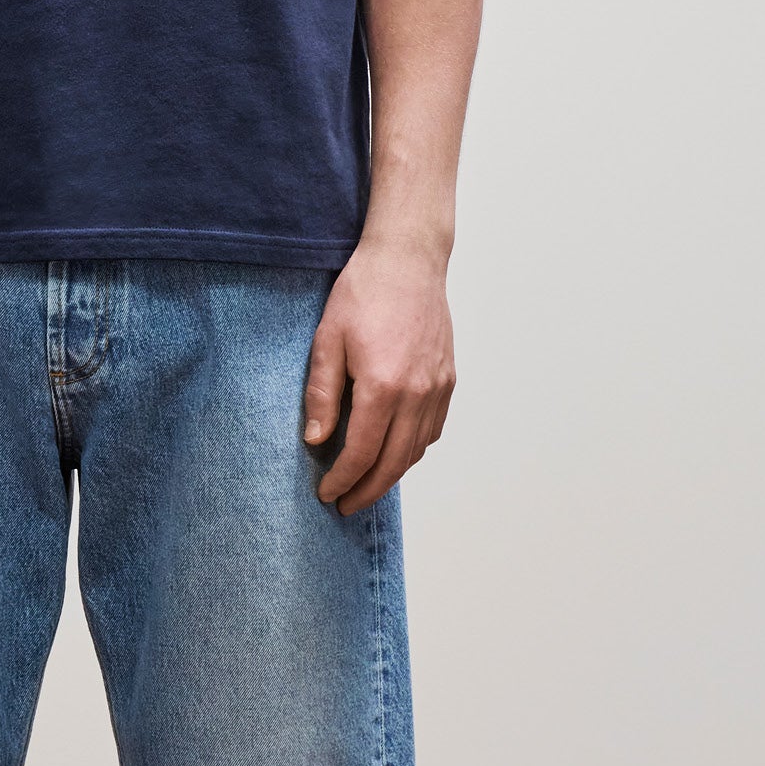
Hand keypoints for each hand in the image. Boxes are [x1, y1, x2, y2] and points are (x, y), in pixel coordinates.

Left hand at [302, 242, 455, 514]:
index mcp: (383, 386)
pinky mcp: (447, 379)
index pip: (362, 453)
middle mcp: (417, 393)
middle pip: (394, 462)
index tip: (327, 493)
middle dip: (368, 490)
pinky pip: (433, 429)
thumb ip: (322, 394)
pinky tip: (394, 452)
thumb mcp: (327, 340)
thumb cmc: (363, 293)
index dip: (343, 480)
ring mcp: (437, 387)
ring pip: (417, 450)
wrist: (408, 260)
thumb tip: (317, 440)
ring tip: (367, 485)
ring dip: (392, 474)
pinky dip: (413, 450)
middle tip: (346, 505)